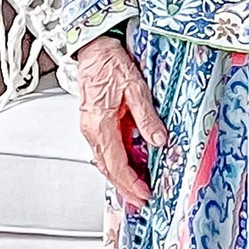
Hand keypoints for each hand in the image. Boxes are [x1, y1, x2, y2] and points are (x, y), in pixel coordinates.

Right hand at [73, 33, 166, 212]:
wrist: (93, 48)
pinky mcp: (94, 122)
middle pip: (108, 168)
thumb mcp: (135, 88)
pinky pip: (104, 150)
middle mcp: (91, 129)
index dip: (130, 183)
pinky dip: (115, 163)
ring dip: (120, 177)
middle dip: (125, 187)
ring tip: (136, 189)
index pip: (115, 164)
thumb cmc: (109, 63)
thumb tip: (158, 139)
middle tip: (141, 200)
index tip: (144, 194)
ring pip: (104, 161)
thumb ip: (146, 117)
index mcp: (99, 124)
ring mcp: (90, 127)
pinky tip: (127, 166)